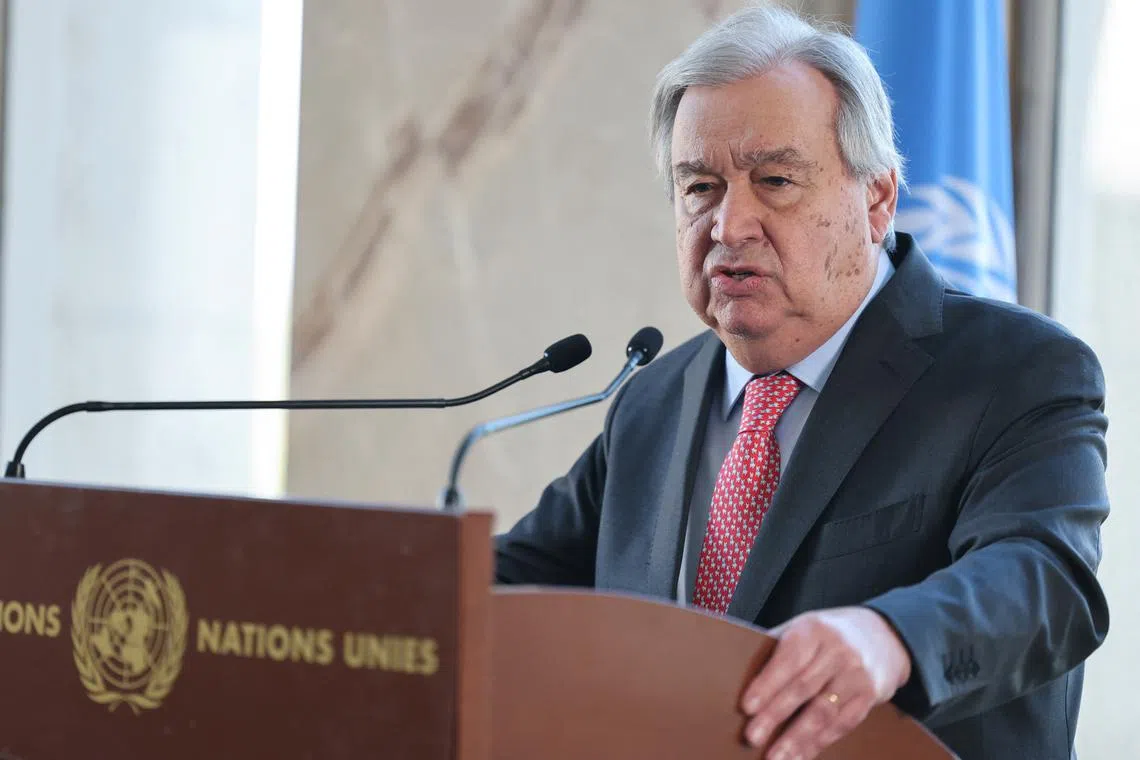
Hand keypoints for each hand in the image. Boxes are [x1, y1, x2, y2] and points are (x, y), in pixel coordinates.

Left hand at [740, 606, 911, 759]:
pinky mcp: (869, 697)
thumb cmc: (827, 635)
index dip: (768, 684)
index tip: (747, 706)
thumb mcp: (803, 629)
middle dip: (776, 715)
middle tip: (753, 736)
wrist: (882, 636)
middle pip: (803, 687)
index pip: (789, 659)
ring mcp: (855, 675)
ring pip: (823, 711)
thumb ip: (776, 648)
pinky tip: (801, 756)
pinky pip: (842, 724)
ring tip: (776, 757)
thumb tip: (737, 672)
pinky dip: (819, 743)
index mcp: (813, 630)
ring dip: (798, 738)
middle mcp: (837, 651)